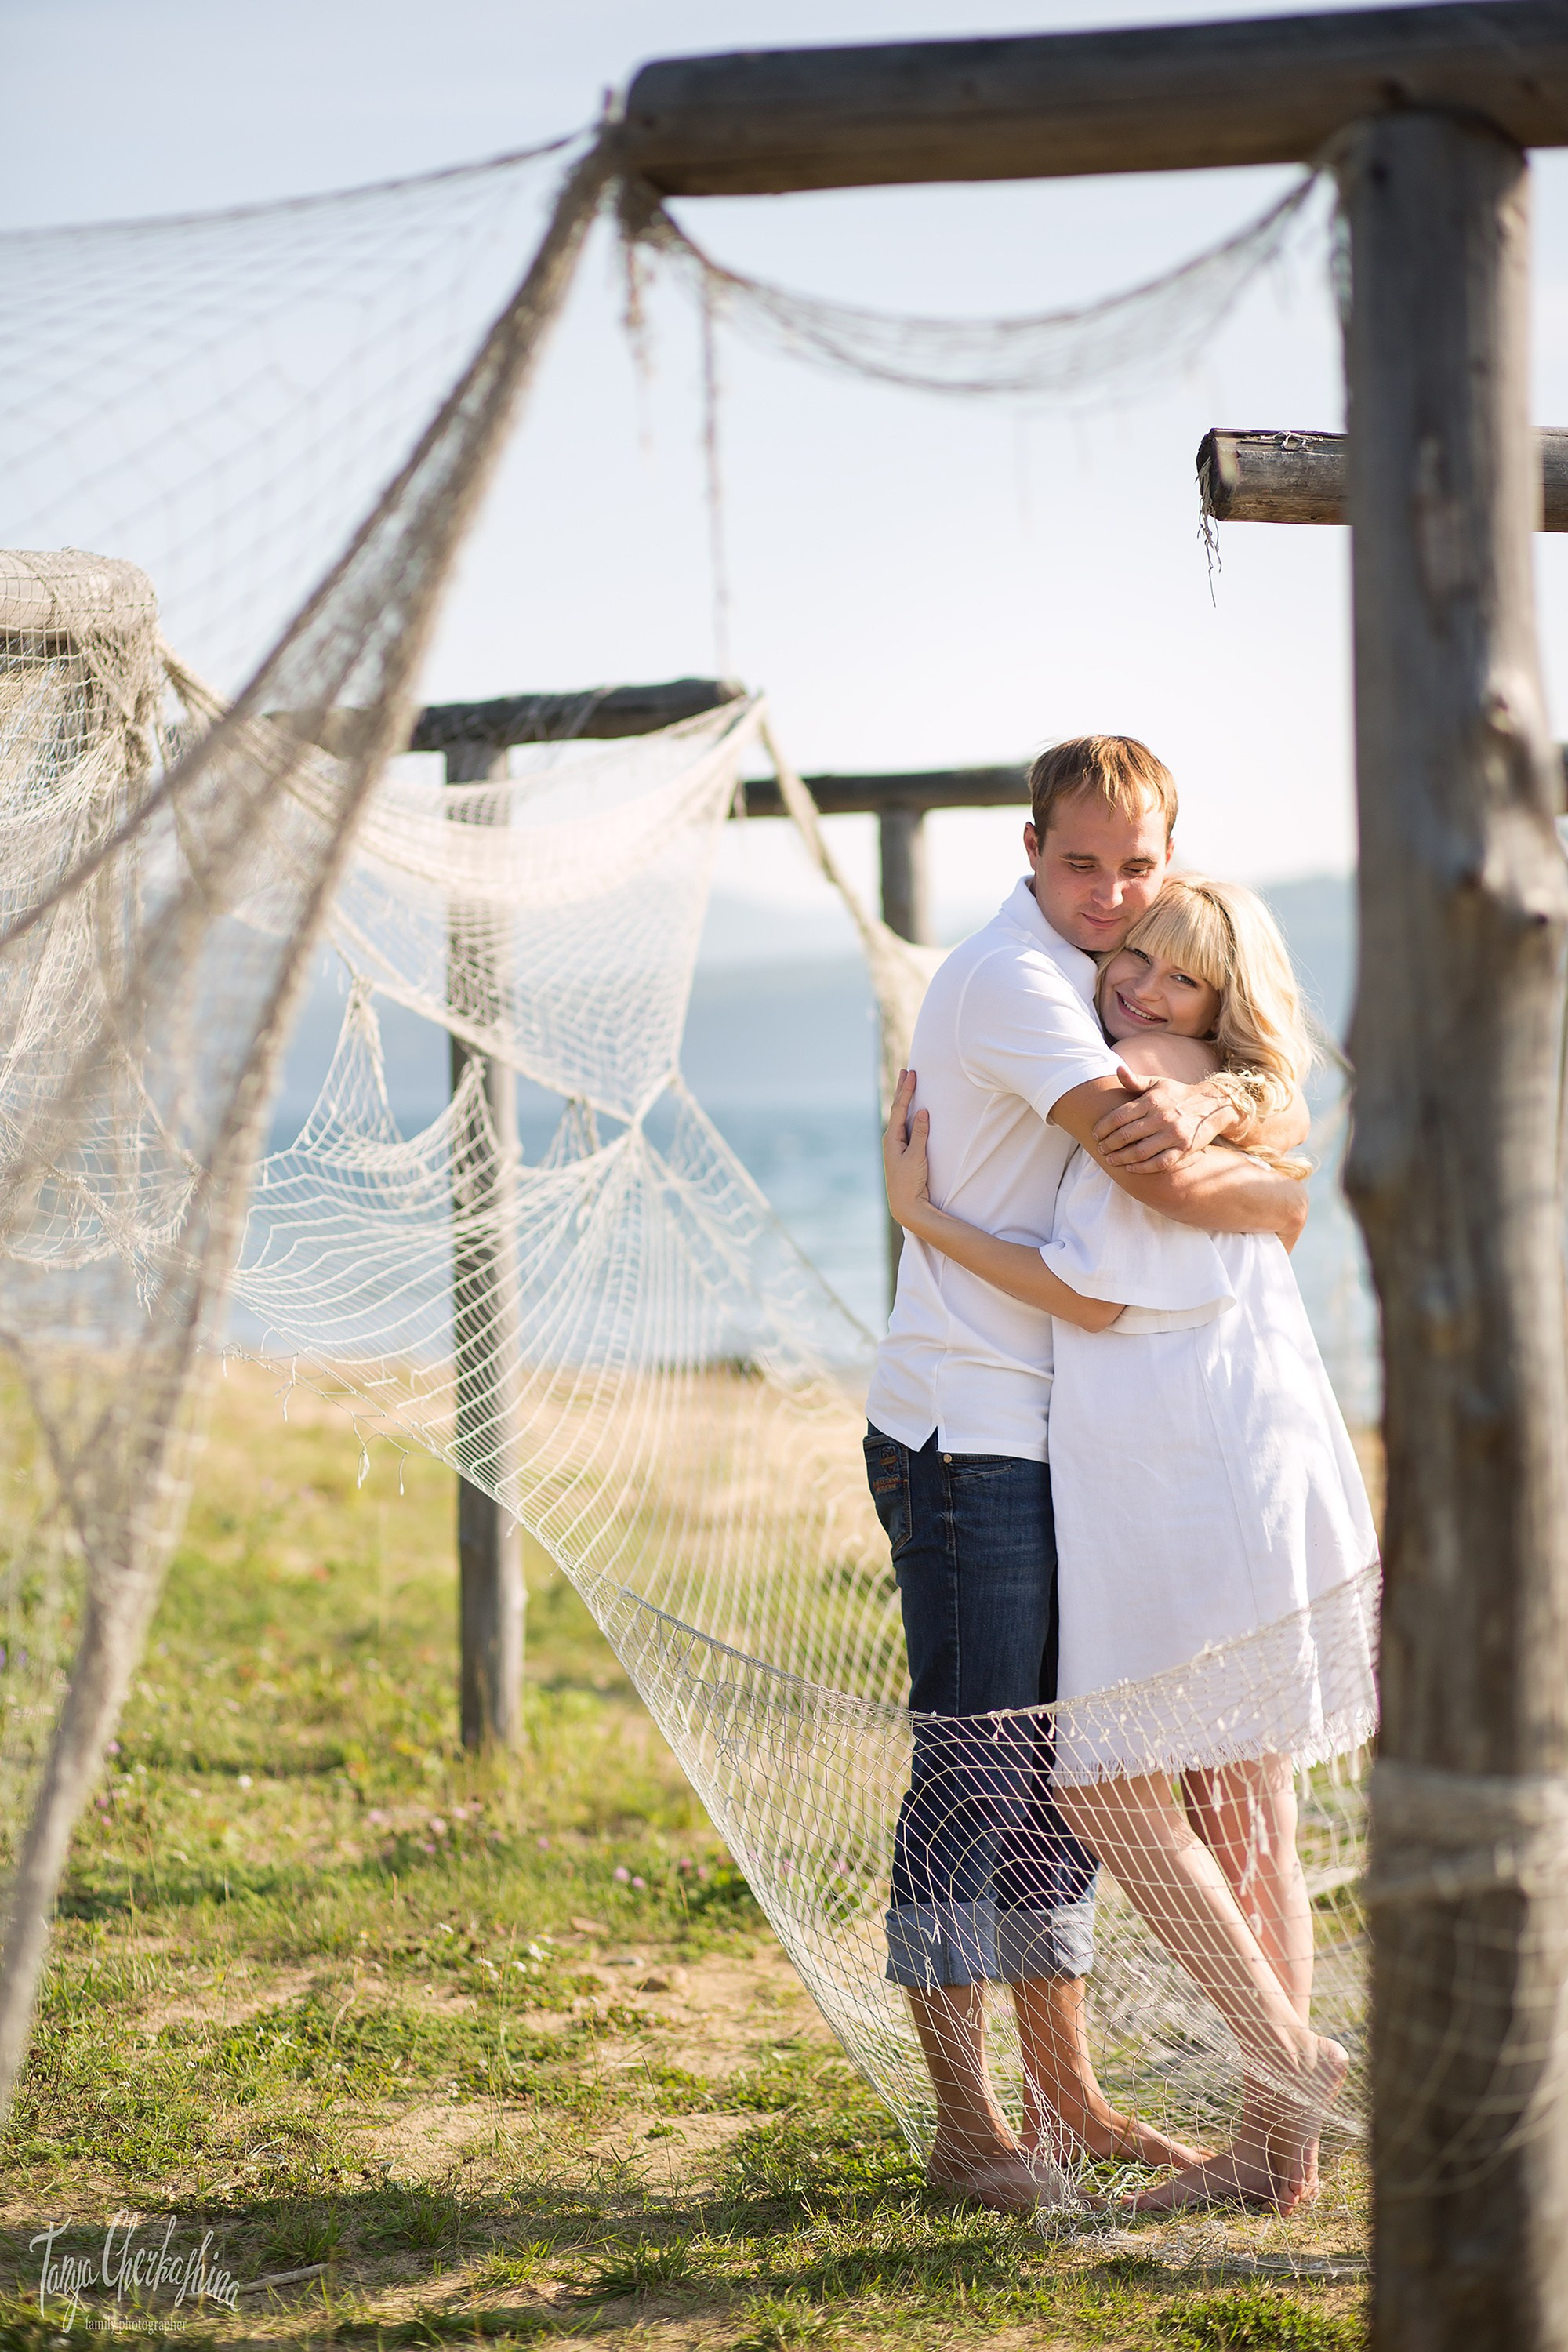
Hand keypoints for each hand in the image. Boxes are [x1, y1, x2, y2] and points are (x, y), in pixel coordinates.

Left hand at [883, 1068, 932, 1229]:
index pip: (899, 1108)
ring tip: (907, 1084)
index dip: (906, 1090)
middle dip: (903, 1089)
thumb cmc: (910, 1182)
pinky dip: (909, 1114)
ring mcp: (897, 1145)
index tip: (912, 1074)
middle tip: (906, 1071)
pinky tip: (912, 1110)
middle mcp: (891, 1139)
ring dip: (905, 1099)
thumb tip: (923, 1111)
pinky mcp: (903, 1152)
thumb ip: (920, 1134)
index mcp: (891, 1138)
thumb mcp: (917, 1157)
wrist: (906, 1205)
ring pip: (901, 1116)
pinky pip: (906, 1126)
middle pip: (898, 1108)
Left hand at [1092, 1069, 1227, 1171]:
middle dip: (1109, 1144)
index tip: (1095, 1133)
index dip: (1103, 1127)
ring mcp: (1173, 1135)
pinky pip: (1159, 1163)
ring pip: (1140, 1152)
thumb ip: (1135, 1080)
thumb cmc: (1178, 1095)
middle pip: (1126, 1135)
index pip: (1119, 1116)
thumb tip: (1117, 1069)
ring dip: (1121, 1158)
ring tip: (1110, 1159)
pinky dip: (1142, 1167)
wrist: (1212, 1106)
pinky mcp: (1183, 1149)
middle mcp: (1161, 1118)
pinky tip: (1130, 1167)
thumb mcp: (1158, 1083)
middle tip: (1100, 1149)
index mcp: (1152, 1101)